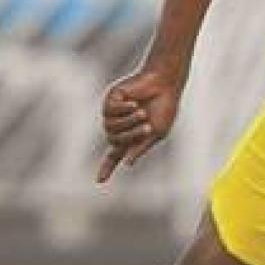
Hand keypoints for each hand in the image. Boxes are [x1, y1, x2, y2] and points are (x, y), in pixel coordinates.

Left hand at [97, 65, 183, 183]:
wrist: (164, 83)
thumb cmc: (164, 107)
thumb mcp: (157, 132)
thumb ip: (141, 147)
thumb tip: (126, 163)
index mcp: (131, 136)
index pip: (115, 155)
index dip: (107, 168)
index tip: (99, 181)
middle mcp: (119, 126)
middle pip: (115, 141)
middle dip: (130, 135)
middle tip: (146, 126)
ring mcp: (113, 113)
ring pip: (110, 127)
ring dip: (128, 121)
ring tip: (141, 112)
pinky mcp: (111, 100)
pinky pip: (110, 111)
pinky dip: (123, 109)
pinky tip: (133, 102)